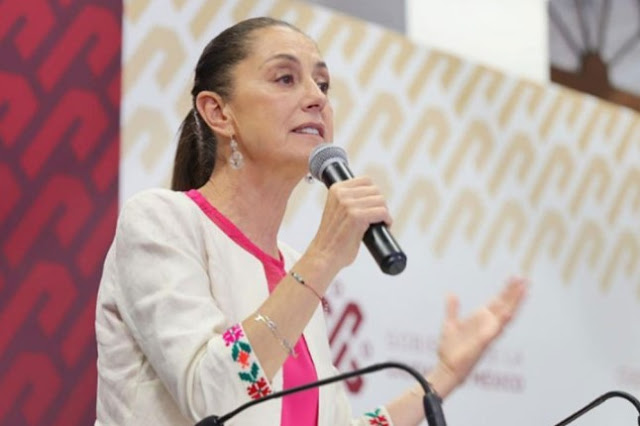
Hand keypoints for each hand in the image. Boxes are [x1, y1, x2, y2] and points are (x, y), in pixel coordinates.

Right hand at [307, 177, 390, 273]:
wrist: (324, 255)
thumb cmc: (332, 238)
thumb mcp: (336, 210)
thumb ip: (349, 200)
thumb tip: (371, 196)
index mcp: (336, 189)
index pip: (366, 180)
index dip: (373, 194)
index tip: (371, 206)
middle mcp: (342, 194)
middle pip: (376, 191)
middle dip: (379, 204)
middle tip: (376, 217)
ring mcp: (349, 205)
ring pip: (381, 201)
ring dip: (384, 213)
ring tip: (379, 223)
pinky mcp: (357, 217)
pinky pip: (382, 212)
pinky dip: (386, 220)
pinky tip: (383, 226)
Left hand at [429, 277, 526, 397]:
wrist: (447, 367)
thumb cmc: (451, 349)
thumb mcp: (450, 324)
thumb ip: (452, 309)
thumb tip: (452, 294)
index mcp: (481, 319)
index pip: (498, 302)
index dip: (507, 290)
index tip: (515, 277)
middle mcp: (487, 325)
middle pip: (505, 305)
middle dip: (515, 293)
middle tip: (525, 278)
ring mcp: (488, 333)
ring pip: (505, 316)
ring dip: (514, 303)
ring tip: (524, 290)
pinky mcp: (484, 342)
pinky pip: (496, 330)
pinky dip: (502, 321)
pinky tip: (509, 311)